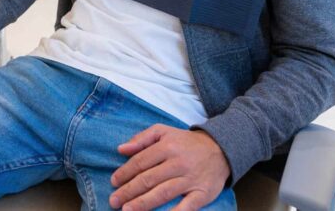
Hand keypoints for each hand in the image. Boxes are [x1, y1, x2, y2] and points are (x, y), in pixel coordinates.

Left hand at [109, 125, 229, 210]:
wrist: (220, 149)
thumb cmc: (185, 143)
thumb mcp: (164, 131)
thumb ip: (142, 138)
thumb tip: (121, 149)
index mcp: (167, 146)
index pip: (140, 161)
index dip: (125, 173)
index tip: (113, 182)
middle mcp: (178, 163)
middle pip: (149, 179)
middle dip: (129, 191)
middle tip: (114, 201)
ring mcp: (190, 179)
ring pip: (163, 193)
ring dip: (143, 203)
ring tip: (127, 210)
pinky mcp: (202, 193)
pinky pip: (186, 207)